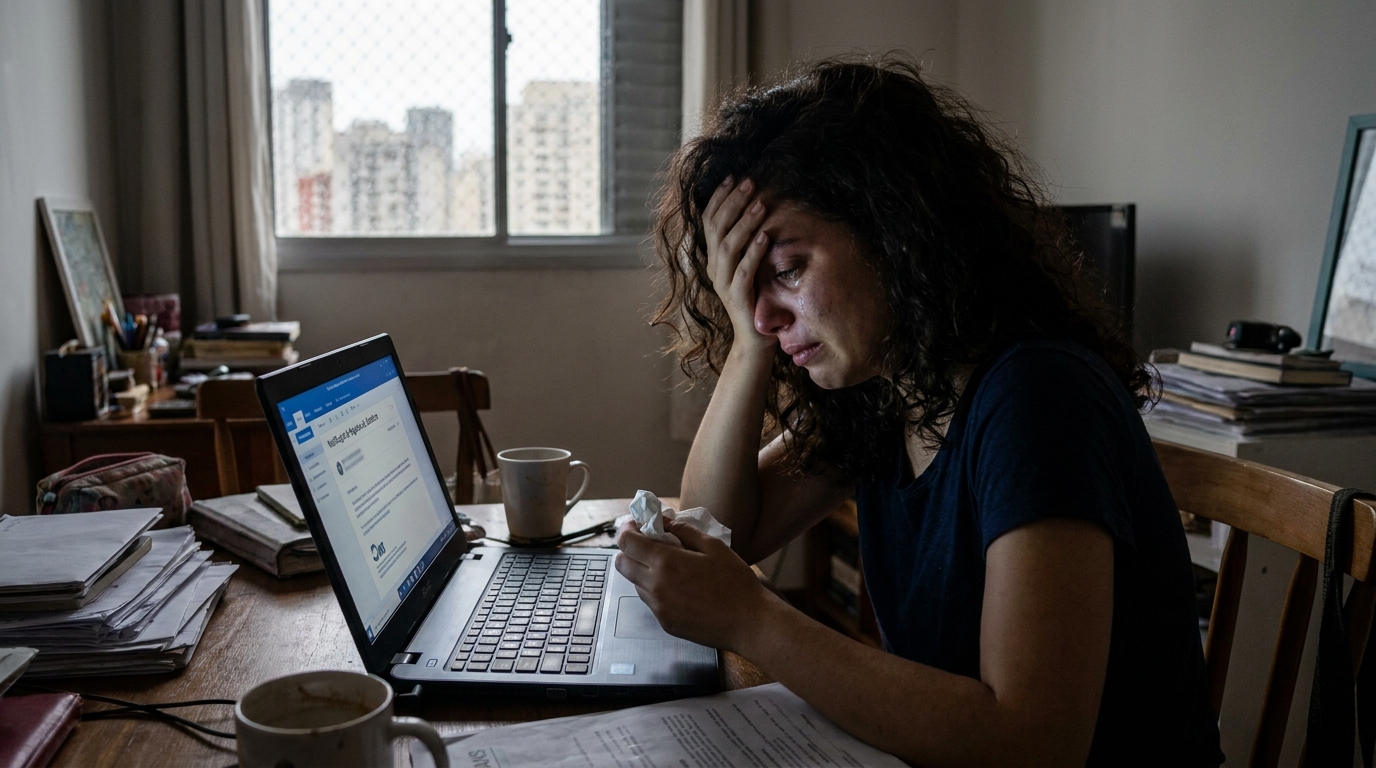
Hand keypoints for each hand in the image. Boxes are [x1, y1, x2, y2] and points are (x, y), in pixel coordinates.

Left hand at [614, 517, 773, 651]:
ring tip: (668, 567)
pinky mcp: (664, 623)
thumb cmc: (735, 581)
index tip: (638, 525)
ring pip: (634, 583)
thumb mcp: (713, 547)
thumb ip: (684, 531)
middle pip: (621, 563)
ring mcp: (658, 608)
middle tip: (648, 544)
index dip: (627, 530)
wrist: (748, 622)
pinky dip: (655, 590)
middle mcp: (655, 586)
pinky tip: (678, 588)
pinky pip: (649, 601)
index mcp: (666, 562)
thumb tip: (663, 521)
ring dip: (642, 570)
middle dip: (629, 550)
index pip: (627, 542)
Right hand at [703, 177, 773, 357]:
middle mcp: (714, 269)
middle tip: (748, 183)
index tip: (732, 177)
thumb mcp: (747, 267)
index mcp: (713, 259)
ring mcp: (723, 284)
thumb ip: (745, 244)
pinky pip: (743, 271)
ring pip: (728, 247)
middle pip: (717, 229)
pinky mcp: (737, 298)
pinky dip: (754, 252)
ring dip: (744, 223)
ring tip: (759, 204)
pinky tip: (765, 236)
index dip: (719, 198)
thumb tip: (754, 210)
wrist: (755, 340)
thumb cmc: (756, 299)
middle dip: (732, 203)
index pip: (710, 222)